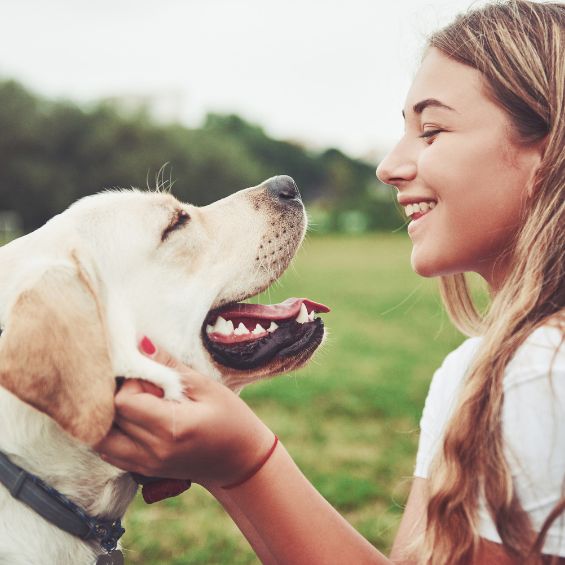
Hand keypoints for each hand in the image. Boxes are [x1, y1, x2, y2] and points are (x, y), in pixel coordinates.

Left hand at [95, 339, 274, 488]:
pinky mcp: (143, 471)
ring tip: (136, 403)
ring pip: (101, 437)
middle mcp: (154, 450)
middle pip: (109, 417)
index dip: (131, 382)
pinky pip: (109, 451)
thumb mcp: (208, 387)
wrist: (241, 461)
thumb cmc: (232, 420)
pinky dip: (113, 432)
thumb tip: (140, 343)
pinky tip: (134, 420)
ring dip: (111, 416)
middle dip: (119, 395)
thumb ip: (170, 366)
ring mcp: (146, 465)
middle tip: (144, 387)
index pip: (124, 400)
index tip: (151, 376)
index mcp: (172, 428)